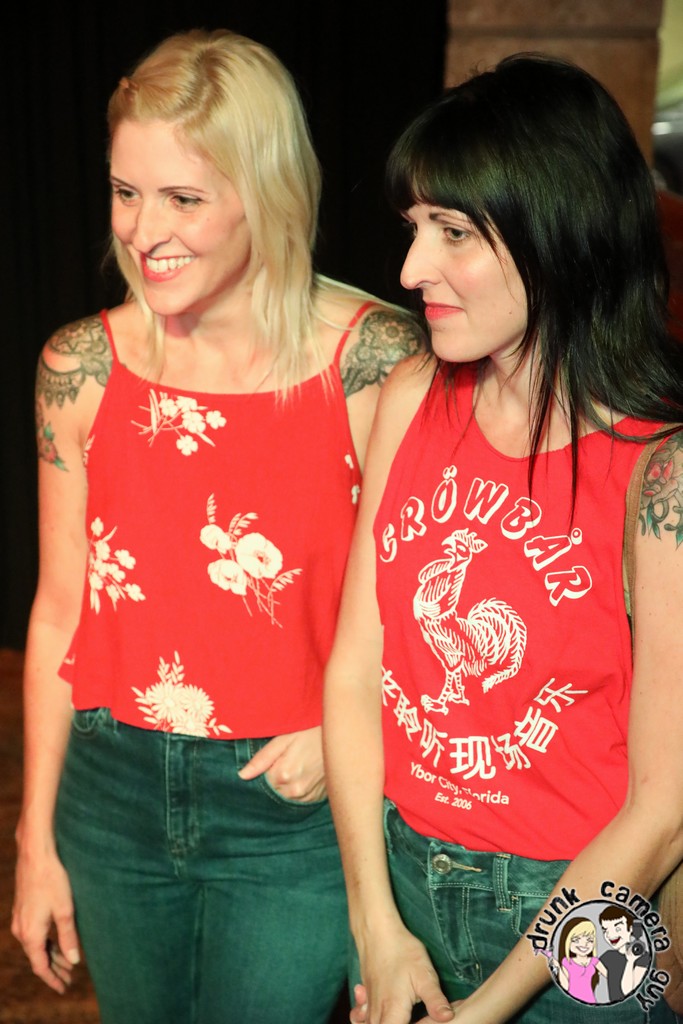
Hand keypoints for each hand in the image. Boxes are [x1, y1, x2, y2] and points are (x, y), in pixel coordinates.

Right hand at [12, 845, 79, 993]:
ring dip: (50, 954)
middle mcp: (21, 931)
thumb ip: (69, 937)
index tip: (64, 987)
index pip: (40, 967)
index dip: (53, 979)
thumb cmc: (52, 880)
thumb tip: (73, 961)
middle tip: (69, 977)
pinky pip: (33, 933)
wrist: (35, 855)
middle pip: (37, 957)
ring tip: (67, 962)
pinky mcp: (22, 910)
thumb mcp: (65, 910)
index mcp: (30, 935)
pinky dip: (45, 941)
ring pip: (35, 945)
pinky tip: (56, 940)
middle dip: (54, 968)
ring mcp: (19, 920)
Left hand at [238, 726, 325, 801]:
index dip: (266, 771)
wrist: (341, 737)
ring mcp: (307, 796)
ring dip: (286, 786)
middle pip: (273, 792)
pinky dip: (298, 790)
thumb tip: (242, 776)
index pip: (261, 783)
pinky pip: (300, 800)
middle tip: (288, 761)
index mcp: (283, 774)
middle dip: (275, 780)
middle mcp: (295, 790)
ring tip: (298, 766)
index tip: (276, 760)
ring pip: (286, 797)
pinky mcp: (318, 799)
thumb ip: (262, 758)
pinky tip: (304, 775)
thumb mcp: (284, 739)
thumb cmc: (310, 733)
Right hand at [351, 931, 453, 1023]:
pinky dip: (365, 1020)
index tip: (421, 1020)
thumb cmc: (402, 951)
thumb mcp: (424, 974)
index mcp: (393, 1012)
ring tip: (399, 1015)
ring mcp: (368, 1005)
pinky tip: (378, 1013)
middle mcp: (377, 1013)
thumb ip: (435, 1000)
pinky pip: (362, 1018)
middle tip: (413, 1016)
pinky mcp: (365, 997)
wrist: (376, 931)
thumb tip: (448, 1018)